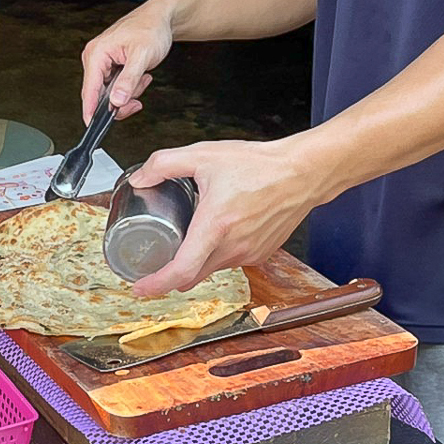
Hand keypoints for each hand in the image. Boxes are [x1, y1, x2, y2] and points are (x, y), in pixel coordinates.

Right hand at [81, 0, 174, 123]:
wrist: (161, 19)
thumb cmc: (151, 28)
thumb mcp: (142, 56)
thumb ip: (128, 81)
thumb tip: (116, 101)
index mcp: (97, 54)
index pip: (90, 90)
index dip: (91, 111)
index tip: (93, 126)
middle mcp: (96, 59)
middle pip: (100, 96)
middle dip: (121, 100)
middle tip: (137, 100)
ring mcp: (103, 64)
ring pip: (111, 94)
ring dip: (130, 91)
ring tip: (142, 75)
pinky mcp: (111, 67)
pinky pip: (117, 88)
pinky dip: (131, 87)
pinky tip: (140, 74)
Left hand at [128, 134, 330, 296]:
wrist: (302, 173)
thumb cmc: (260, 165)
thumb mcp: (204, 155)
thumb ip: (165, 164)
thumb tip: (140, 178)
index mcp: (215, 226)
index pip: (181, 270)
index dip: (156, 284)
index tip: (140, 287)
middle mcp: (232, 246)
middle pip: (192, 277)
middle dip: (169, 277)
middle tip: (152, 267)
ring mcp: (248, 254)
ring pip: (210, 269)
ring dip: (194, 263)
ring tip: (185, 241)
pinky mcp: (260, 254)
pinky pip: (229, 261)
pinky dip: (216, 255)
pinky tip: (214, 235)